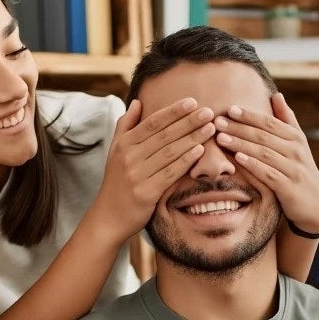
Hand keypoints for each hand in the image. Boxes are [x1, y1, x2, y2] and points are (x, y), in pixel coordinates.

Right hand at [92, 98, 215, 239]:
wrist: (108, 218)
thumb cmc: (116, 183)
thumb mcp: (115, 151)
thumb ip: (125, 125)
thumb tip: (137, 101)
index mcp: (124, 144)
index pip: (152, 122)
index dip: (173, 111)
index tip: (192, 102)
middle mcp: (129, 157)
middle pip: (164, 135)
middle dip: (188, 122)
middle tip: (208, 112)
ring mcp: (137, 175)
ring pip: (169, 152)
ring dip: (192, 138)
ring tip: (210, 128)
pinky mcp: (146, 193)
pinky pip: (169, 173)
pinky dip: (185, 161)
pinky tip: (200, 151)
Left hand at [214, 93, 318, 234]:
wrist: (314, 205)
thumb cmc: (299, 171)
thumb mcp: (297, 145)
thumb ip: (287, 121)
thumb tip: (276, 95)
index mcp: (295, 137)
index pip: (269, 122)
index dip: (250, 115)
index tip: (229, 109)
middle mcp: (296, 150)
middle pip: (264, 136)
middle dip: (239, 128)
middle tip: (218, 122)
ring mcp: (293, 169)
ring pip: (264, 152)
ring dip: (241, 144)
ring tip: (221, 138)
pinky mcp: (289, 187)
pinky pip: (268, 173)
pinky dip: (253, 165)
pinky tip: (238, 158)